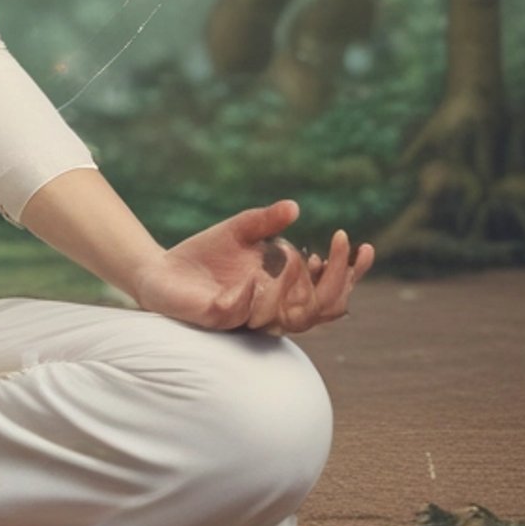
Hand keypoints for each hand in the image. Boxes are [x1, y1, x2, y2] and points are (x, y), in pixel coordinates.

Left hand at [129, 198, 374, 336]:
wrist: (160, 270)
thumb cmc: (205, 255)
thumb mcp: (238, 230)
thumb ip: (265, 221)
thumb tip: (294, 206)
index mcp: (284, 291)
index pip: (330, 293)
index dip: (351, 275)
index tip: (364, 247)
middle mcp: (272, 309)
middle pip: (321, 310)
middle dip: (335, 280)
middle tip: (335, 246)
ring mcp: (246, 317)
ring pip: (288, 319)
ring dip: (294, 288)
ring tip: (291, 255)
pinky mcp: (217, 318)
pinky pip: (240, 314)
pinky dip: (249, 297)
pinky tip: (253, 277)